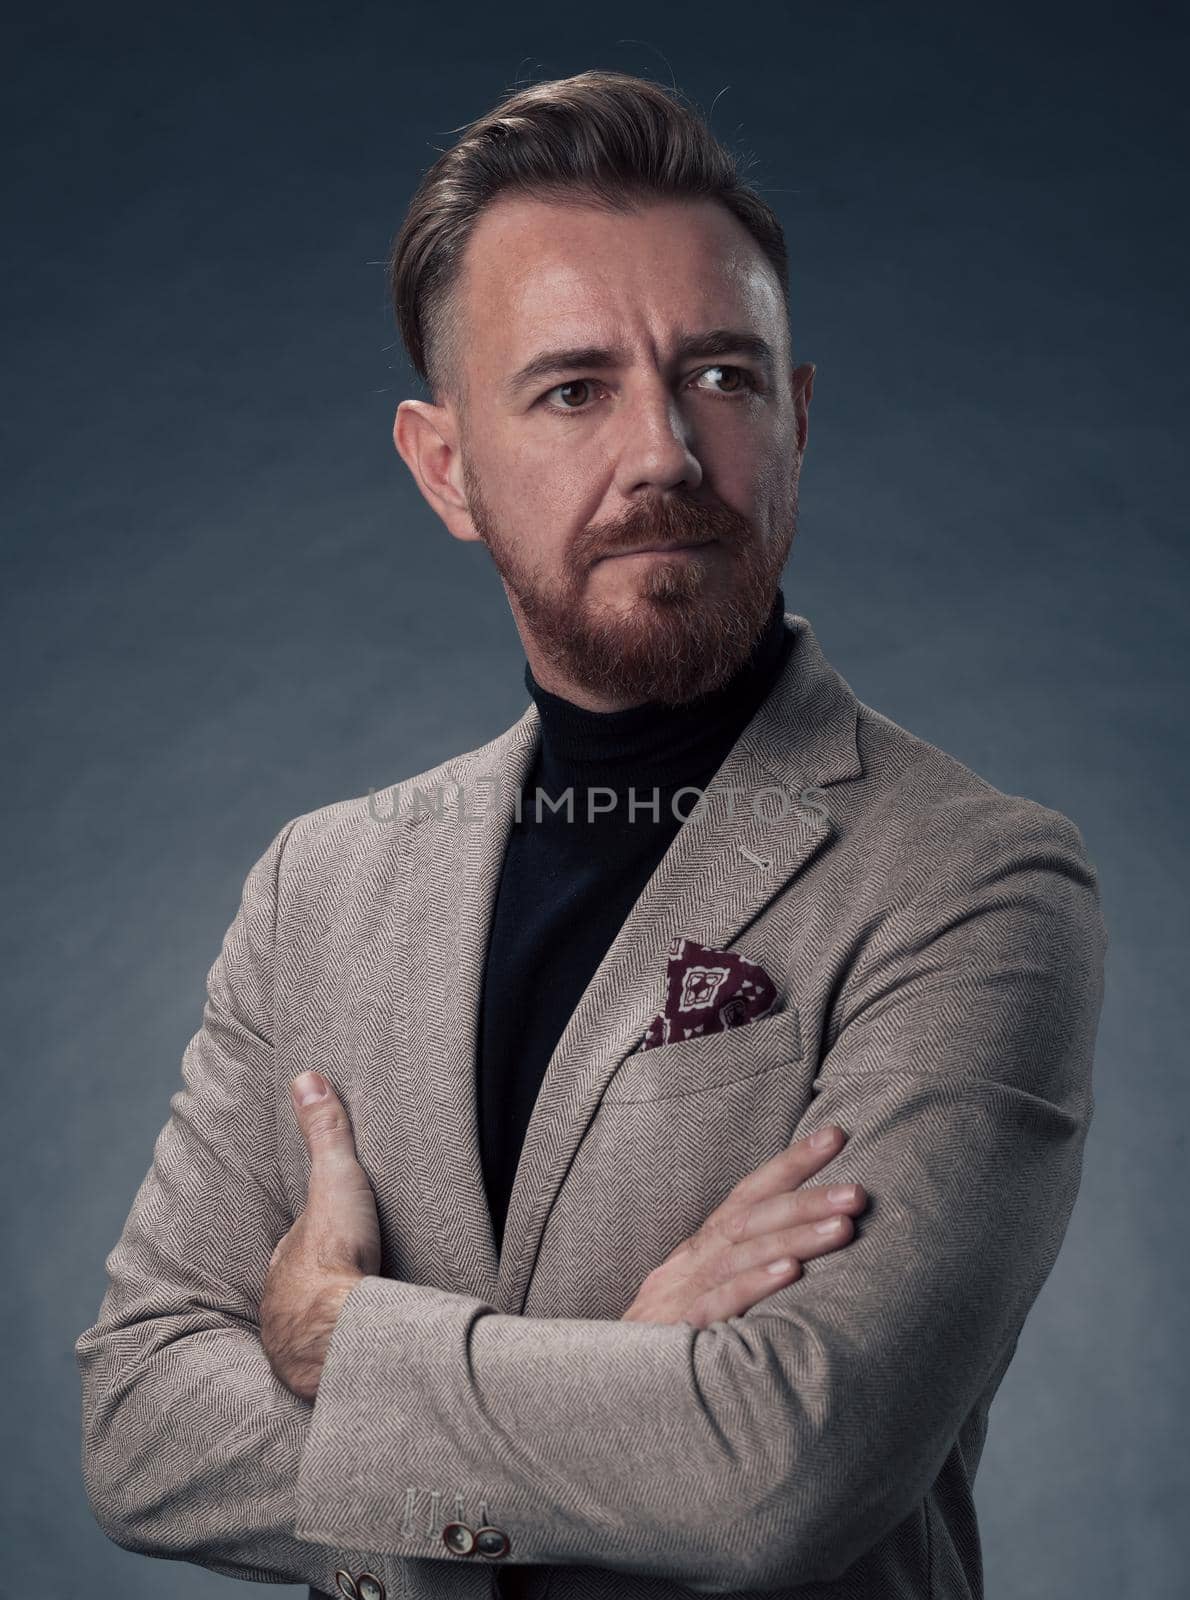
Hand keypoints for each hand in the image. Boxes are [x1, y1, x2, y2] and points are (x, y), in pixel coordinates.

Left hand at [259, 1071, 381, 1401]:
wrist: (338, 1330)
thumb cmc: (336, 1253)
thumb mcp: (335, 1178)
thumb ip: (325, 1133)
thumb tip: (305, 1078)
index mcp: (285, 1260)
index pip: (298, 1246)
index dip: (315, 1239)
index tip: (334, 1238)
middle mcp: (280, 1305)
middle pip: (301, 1291)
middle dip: (318, 1289)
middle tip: (349, 1284)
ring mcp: (294, 1345)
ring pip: (308, 1332)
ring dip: (327, 1330)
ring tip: (354, 1330)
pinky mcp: (316, 1380)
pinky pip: (324, 1368)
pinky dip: (337, 1364)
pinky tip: (355, 1365)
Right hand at [621, 1125, 864, 1326]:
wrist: (602, 1388)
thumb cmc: (664, 1345)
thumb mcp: (701, 1299)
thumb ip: (740, 1277)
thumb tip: (804, 1256)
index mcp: (699, 1251)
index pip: (748, 1195)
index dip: (790, 1163)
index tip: (835, 1136)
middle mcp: (690, 1263)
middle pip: (750, 1218)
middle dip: (807, 1198)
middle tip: (858, 1191)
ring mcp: (680, 1295)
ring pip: (740, 1254)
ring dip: (795, 1237)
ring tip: (843, 1226)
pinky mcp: (676, 1332)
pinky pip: (717, 1303)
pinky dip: (754, 1284)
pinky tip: (792, 1273)